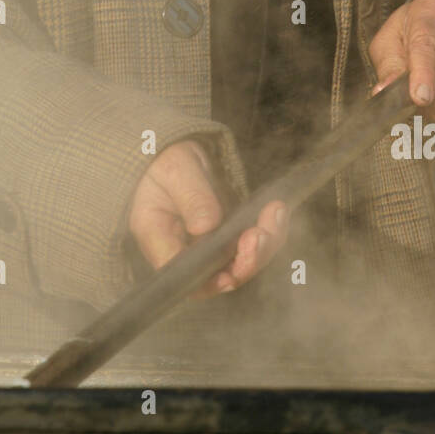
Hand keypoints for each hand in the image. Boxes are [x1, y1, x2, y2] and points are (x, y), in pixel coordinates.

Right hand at [128, 138, 289, 297]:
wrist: (177, 150)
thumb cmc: (166, 161)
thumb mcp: (174, 170)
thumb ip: (190, 197)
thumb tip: (205, 227)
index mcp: (157, 237)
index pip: (180, 275)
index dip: (207, 283)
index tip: (230, 275)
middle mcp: (184, 250)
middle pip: (217, 276)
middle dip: (245, 262)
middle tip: (258, 235)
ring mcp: (209, 247)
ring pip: (242, 263)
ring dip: (264, 246)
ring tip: (274, 214)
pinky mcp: (229, 238)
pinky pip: (254, 246)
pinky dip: (270, 232)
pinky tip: (277, 209)